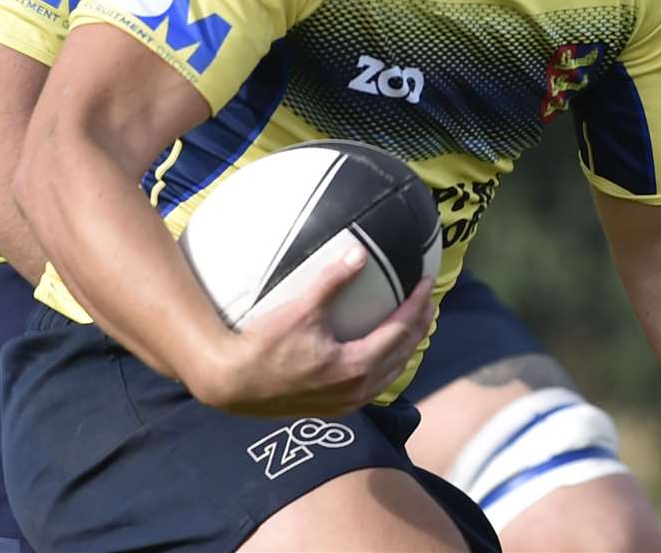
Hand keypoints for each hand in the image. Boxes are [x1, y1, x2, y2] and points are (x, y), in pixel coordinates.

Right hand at [194, 243, 434, 417]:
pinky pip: (373, 387)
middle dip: (419, 326)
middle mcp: (357, 389)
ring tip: (414, 326)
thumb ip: (332, 281)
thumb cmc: (264, 346)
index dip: (416, 304)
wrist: (231, 384)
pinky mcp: (331, 408)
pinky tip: (382, 356)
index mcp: (355, 365)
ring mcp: (345, 402)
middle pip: (402, 353)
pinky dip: (386, 367)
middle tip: (428, 301)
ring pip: (390, 374)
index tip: (427, 282)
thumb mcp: (301, 309)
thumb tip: (359, 253)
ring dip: (405, 348)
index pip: (400, 330)